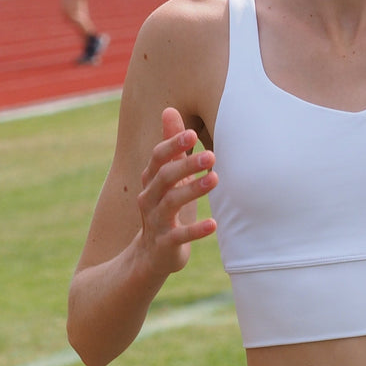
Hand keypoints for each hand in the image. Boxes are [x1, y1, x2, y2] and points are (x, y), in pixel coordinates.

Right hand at [135, 107, 217, 276]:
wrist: (150, 255)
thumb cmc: (165, 207)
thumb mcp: (167, 177)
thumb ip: (171, 147)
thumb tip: (169, 109)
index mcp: (151, 180)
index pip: (158, 158)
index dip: (172, 145)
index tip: (192, 134)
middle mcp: (149, 198)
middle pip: (164, 177)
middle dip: (187, 165)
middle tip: (212, 155)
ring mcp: (156, 222)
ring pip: (171, 203)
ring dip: (193, 190)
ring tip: (215, 179)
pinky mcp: (166, 244)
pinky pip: (179, 236)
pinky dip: (196, 230)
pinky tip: (214, 224)